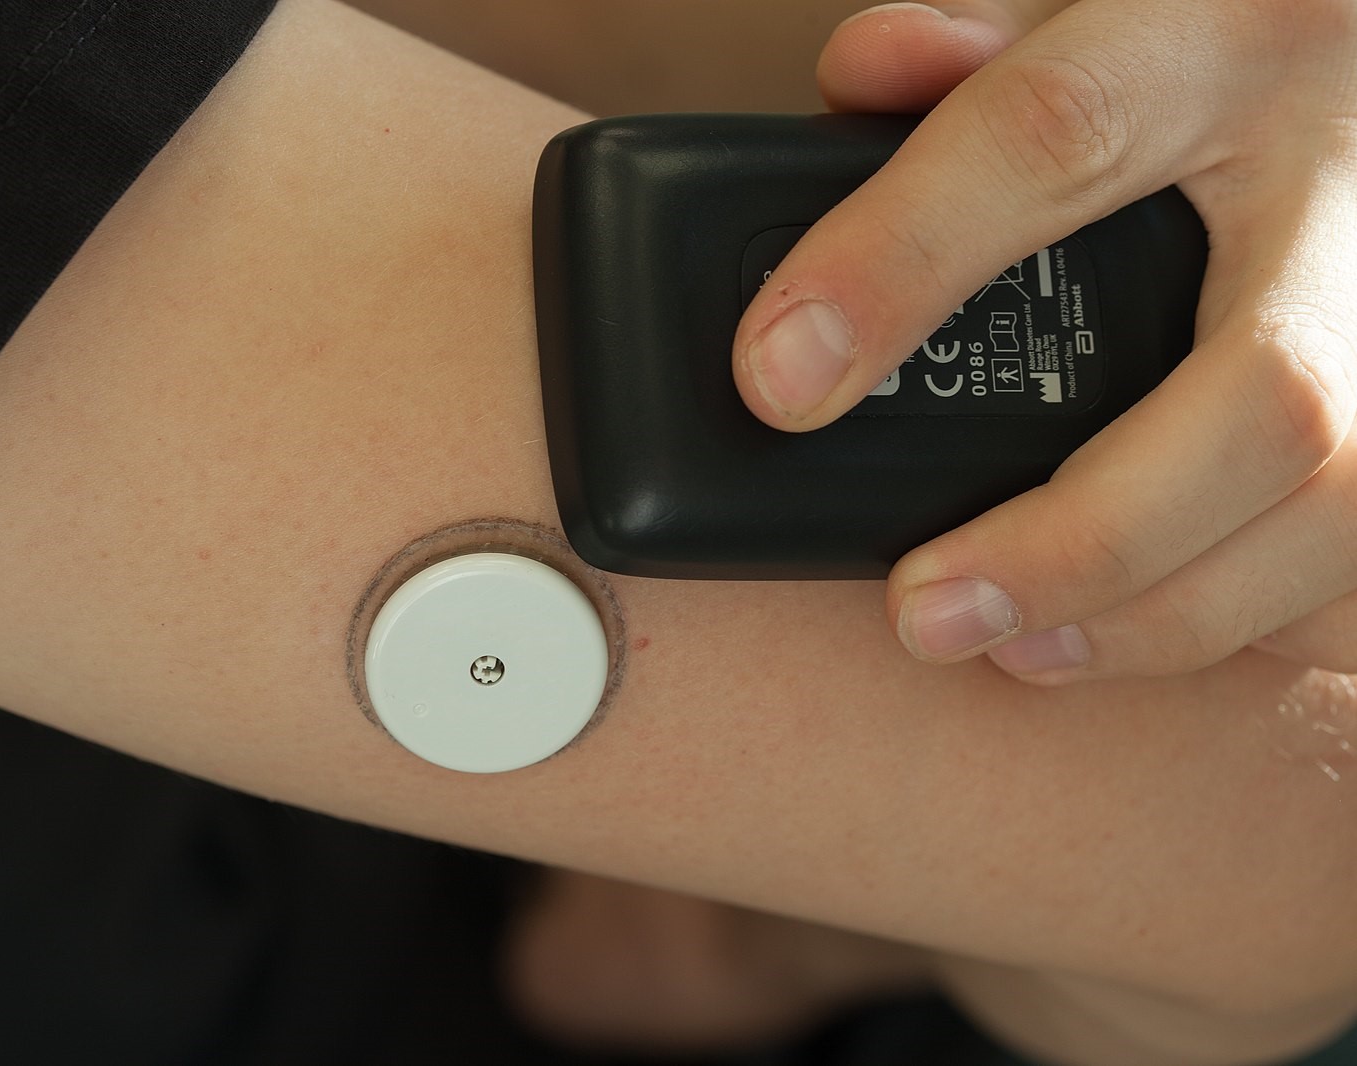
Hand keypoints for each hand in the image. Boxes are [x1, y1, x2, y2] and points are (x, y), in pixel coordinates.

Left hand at [733, 0, 1356, 682]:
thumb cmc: (1245, 34)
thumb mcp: (1120, 3)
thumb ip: (991, 47)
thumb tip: (867, 76)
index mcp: (1232, 40)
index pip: (1052, 135)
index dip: (900, 264)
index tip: (779, 380)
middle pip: (1263, 399)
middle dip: (1085, 537)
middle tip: (926, 607)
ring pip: (1345, 507)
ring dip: (1171, 612)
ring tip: (1020, 648)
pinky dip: (1267, 619)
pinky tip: (1151, 625)